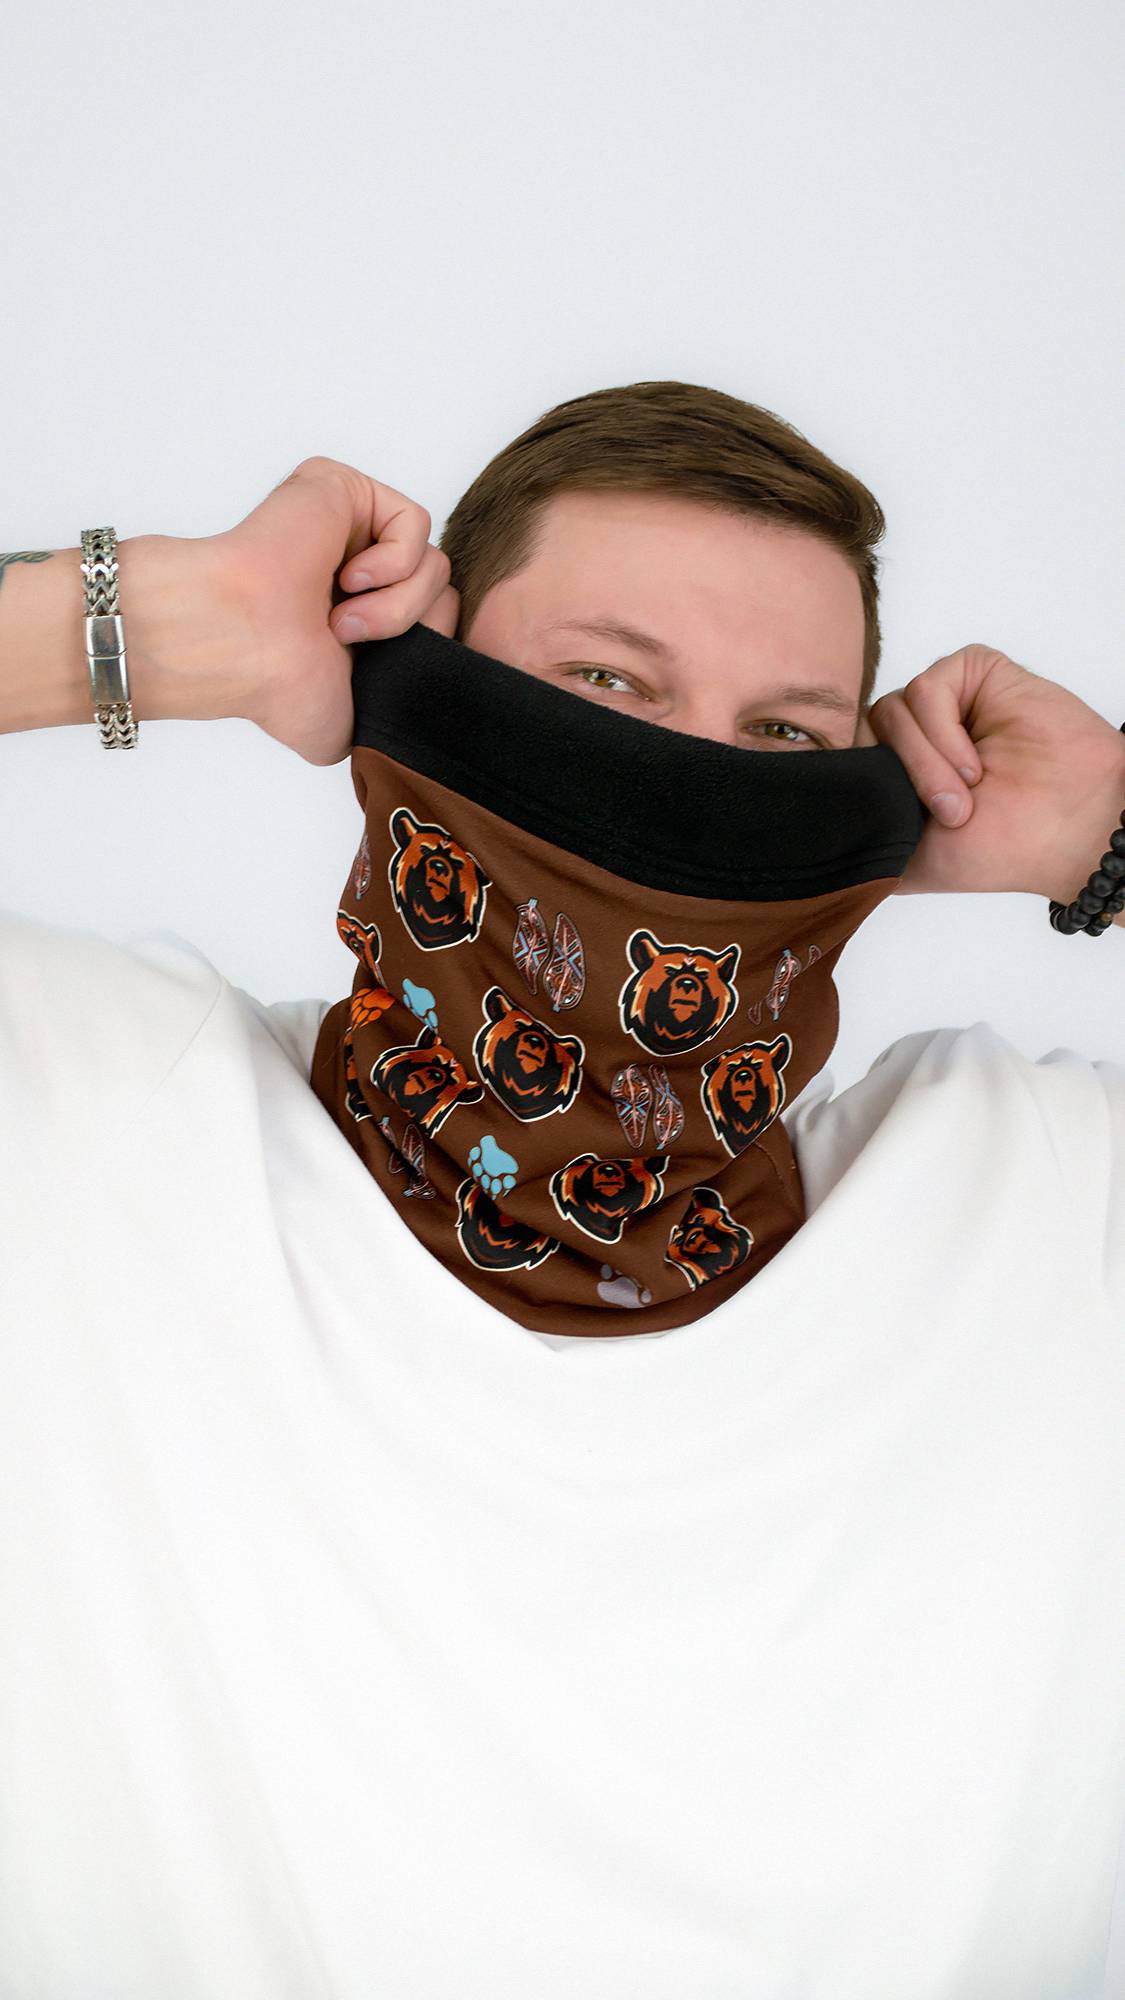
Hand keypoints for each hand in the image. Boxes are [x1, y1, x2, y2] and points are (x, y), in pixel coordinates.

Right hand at [213, 455, 459, 766]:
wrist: (244, 649)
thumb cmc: (279, 685)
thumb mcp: (358, 722)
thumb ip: (400, 696)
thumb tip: (431, 678)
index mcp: (361, 619)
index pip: (437, 623)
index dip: (424, 648)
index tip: (369, 669)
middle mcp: (356, 573)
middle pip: (441, 592)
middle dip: (409, 627)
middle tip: (347, 641)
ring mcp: (350, 530)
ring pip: (432, 564)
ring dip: (396, 604)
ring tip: (339, 618)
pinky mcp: (344, 491)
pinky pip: (414, 524)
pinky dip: (394, 561)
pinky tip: (348, 578)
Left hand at [856, 643, 1124, 905]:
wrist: (1069, 830)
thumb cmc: (1003, 849)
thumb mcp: (910, 861)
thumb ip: (862, 839)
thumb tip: (809, 846)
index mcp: (898, 773)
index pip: (849, 758)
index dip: (857, 782)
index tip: (882, 817)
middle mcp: (917, 735)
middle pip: (864, 732)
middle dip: (899, 778)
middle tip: (944, 815)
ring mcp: (944, 703)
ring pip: (890, 711)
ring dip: (924, 761)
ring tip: (965, 796)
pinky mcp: (972, 673)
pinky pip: (925, 686)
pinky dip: (942, 730)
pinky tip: (973, 763)